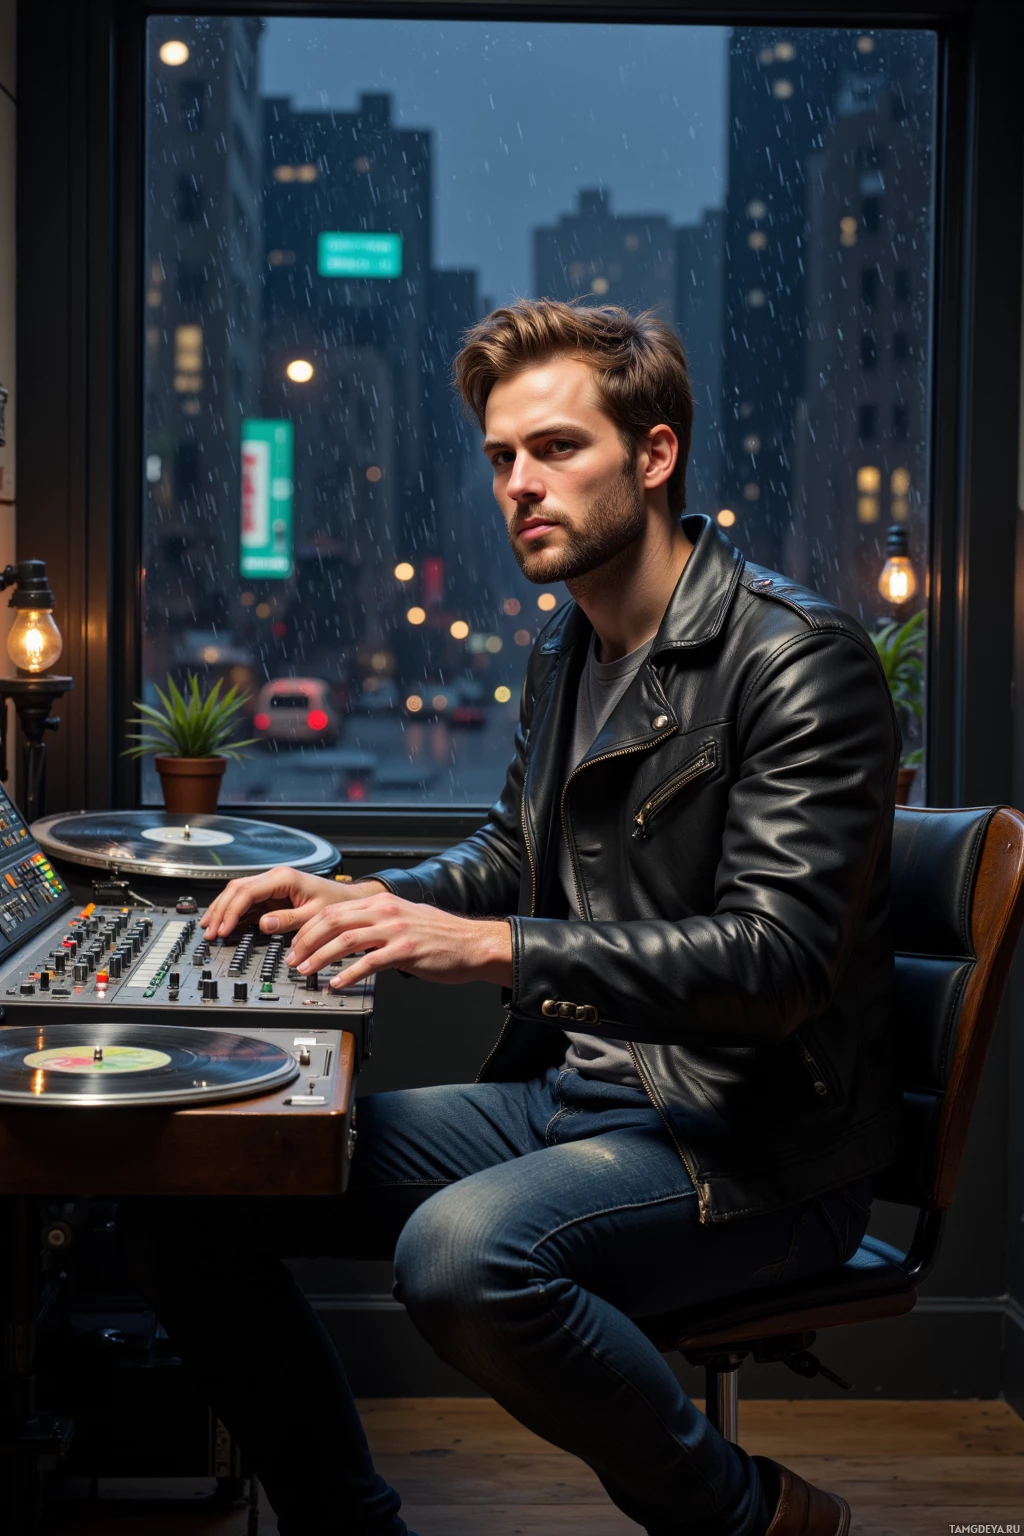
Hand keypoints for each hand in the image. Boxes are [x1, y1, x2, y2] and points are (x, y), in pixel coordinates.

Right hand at [199, 865, 386, 938]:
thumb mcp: (315, 915)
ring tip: (210, 928)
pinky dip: (233, 912)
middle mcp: (274, 877)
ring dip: (223, 910)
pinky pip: (247, 901)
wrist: (348, 899)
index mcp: (283, 878)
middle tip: (210, 931)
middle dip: (221, 910)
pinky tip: (224, 924)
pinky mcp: (272, 894)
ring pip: (238, 893)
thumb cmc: (336, 903)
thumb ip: (288, 919)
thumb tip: (263, 924)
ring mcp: (272, 885)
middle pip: (236, 889)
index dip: (231, 911)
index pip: (247, 891)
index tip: (224, 929)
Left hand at [284, 889, 512, 989]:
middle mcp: (386, 911)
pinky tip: (337, 983)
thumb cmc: (441, 936)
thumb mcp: (403, 918)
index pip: (334, 910)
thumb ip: (376, 923)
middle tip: (294, 960)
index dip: (309, 929)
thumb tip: (349, 935)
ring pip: (345, 940)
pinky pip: (368, 963)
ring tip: (308, 972)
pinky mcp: (406, 951)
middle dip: (307, 942)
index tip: (296, 945)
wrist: (473, 944)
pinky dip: (348, 974)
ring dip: (320, 958)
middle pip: (333, 921)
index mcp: (382, 902)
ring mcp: (395, 930)